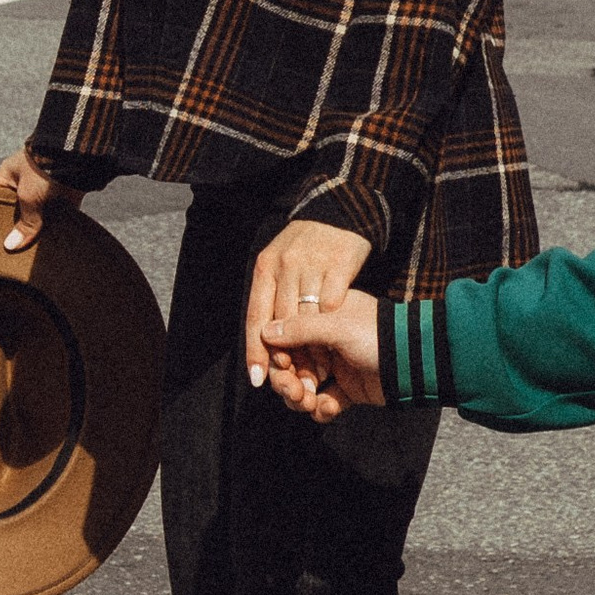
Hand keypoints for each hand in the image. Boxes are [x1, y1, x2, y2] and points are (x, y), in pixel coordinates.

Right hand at [0, 146, 70, 252]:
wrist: (77, 155)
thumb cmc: (43, 169)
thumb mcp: (28, 196)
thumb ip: (23, 222)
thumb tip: (11, 246)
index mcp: (9, 175)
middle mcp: (25, 182)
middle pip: (19, 211)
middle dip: (20, 227)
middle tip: (15, 250)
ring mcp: (45, 189)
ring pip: (39, 216)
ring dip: (39, 229)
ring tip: (32, 252)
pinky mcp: (64, 196)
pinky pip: (57, 217)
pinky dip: (56, 227)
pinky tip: (52, 244)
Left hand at [244, 218, 374, 400]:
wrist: (339, 212)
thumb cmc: (306, 247)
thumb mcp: (280, 265)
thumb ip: (271, 298)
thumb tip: (265, 341)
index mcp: (265, 267)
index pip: (255, 315)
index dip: (255, 350)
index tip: (259, 379)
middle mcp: (285, 265)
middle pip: (282, 322)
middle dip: (288, 356)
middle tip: (295, 382)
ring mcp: (312, 263)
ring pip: (308, 318)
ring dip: (313, 349)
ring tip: (317, 371)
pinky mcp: (339, 263)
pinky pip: (332, 304)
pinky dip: (333, 327)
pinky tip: (336, 343)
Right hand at [260, 286, 384, 420]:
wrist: (416, 363)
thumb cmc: (379, 335)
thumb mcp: (336, 325)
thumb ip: (301, 328)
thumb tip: (265, 331)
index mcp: (322, 317)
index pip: (287, 336)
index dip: (278, 354)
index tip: (282, 365)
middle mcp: (326, 340)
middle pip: (291, 364)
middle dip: (288, 381)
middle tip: (294, 393)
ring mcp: (338, 366)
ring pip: (305, 386)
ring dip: (301, 398)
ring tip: (310, 404)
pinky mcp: (349, 390)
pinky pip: (324, 402)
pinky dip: (322, 408)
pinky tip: (329, 408)